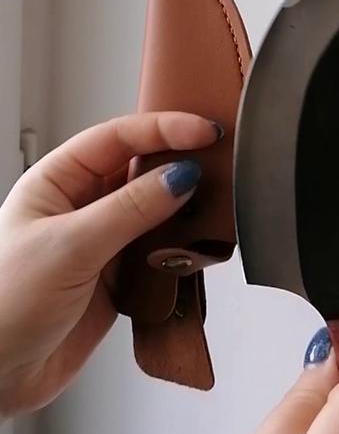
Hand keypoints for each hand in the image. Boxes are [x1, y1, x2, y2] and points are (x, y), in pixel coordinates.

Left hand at [0, 111, 219, 416]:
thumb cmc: (5, 304)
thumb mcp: (69, 246)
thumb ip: (129, 210)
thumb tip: (180, 177)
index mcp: (57, 181)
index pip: (117, 138)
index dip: (163, 129)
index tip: (204, 133)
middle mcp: (81, 206)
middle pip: (141, 169)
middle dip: (180, 163)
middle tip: (221, 162)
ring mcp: (102, 242)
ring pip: (156, 211)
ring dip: (185, 210)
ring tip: (216, 207)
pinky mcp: (118, 278)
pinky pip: (160, 252)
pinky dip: (182, 250)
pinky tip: (197, 249)